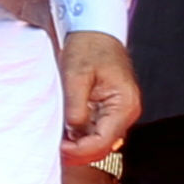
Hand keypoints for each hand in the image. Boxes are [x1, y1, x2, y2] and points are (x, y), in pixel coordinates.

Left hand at [59, 30, 139, 163]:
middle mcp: (127, 111)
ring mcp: (120, 112)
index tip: (60, 148)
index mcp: (124, 103)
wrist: (94, 31)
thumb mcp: (76, 75)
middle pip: (105, 145)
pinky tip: (67, 134)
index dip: (81, 150)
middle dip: (80, 152)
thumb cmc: (88, 47)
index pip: (104, 140)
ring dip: (81, 146)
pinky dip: (82, 137)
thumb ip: (76, 106)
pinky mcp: (110, 111)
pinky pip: (98, 132)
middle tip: (56, 149)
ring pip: (101, 142)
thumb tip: (73, 131)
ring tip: (59, 142)